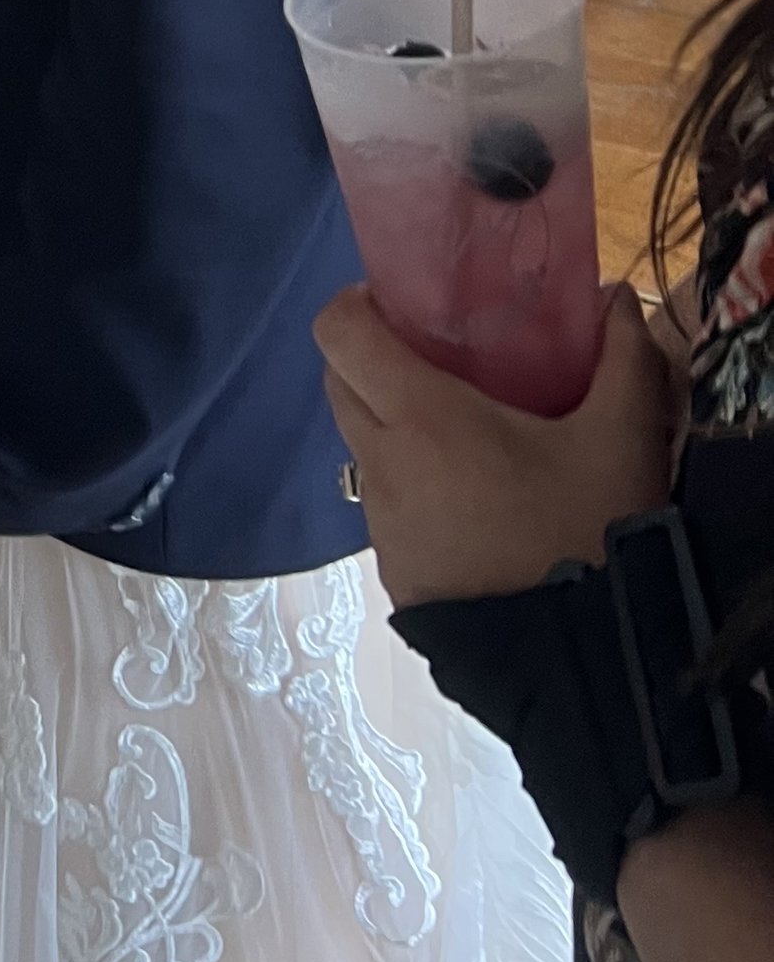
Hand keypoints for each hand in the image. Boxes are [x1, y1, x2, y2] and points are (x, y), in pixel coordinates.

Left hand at [315, 280, 678, 605]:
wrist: (583, 664)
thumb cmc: (589, 530)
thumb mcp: (622, 439)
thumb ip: (623, 359)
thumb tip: (616, 297)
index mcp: (420, 415)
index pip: (338, 332)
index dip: (356, 306)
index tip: (400, 306)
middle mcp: (382, 462)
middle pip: (340, 384)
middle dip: (373, 361)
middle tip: (438, 362)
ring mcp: (382, 524)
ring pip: (364, 448)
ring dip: (396, 430)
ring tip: (468, 439)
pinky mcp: (395, 574)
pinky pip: (386, 508)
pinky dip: (413, 490)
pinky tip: (474, 505)